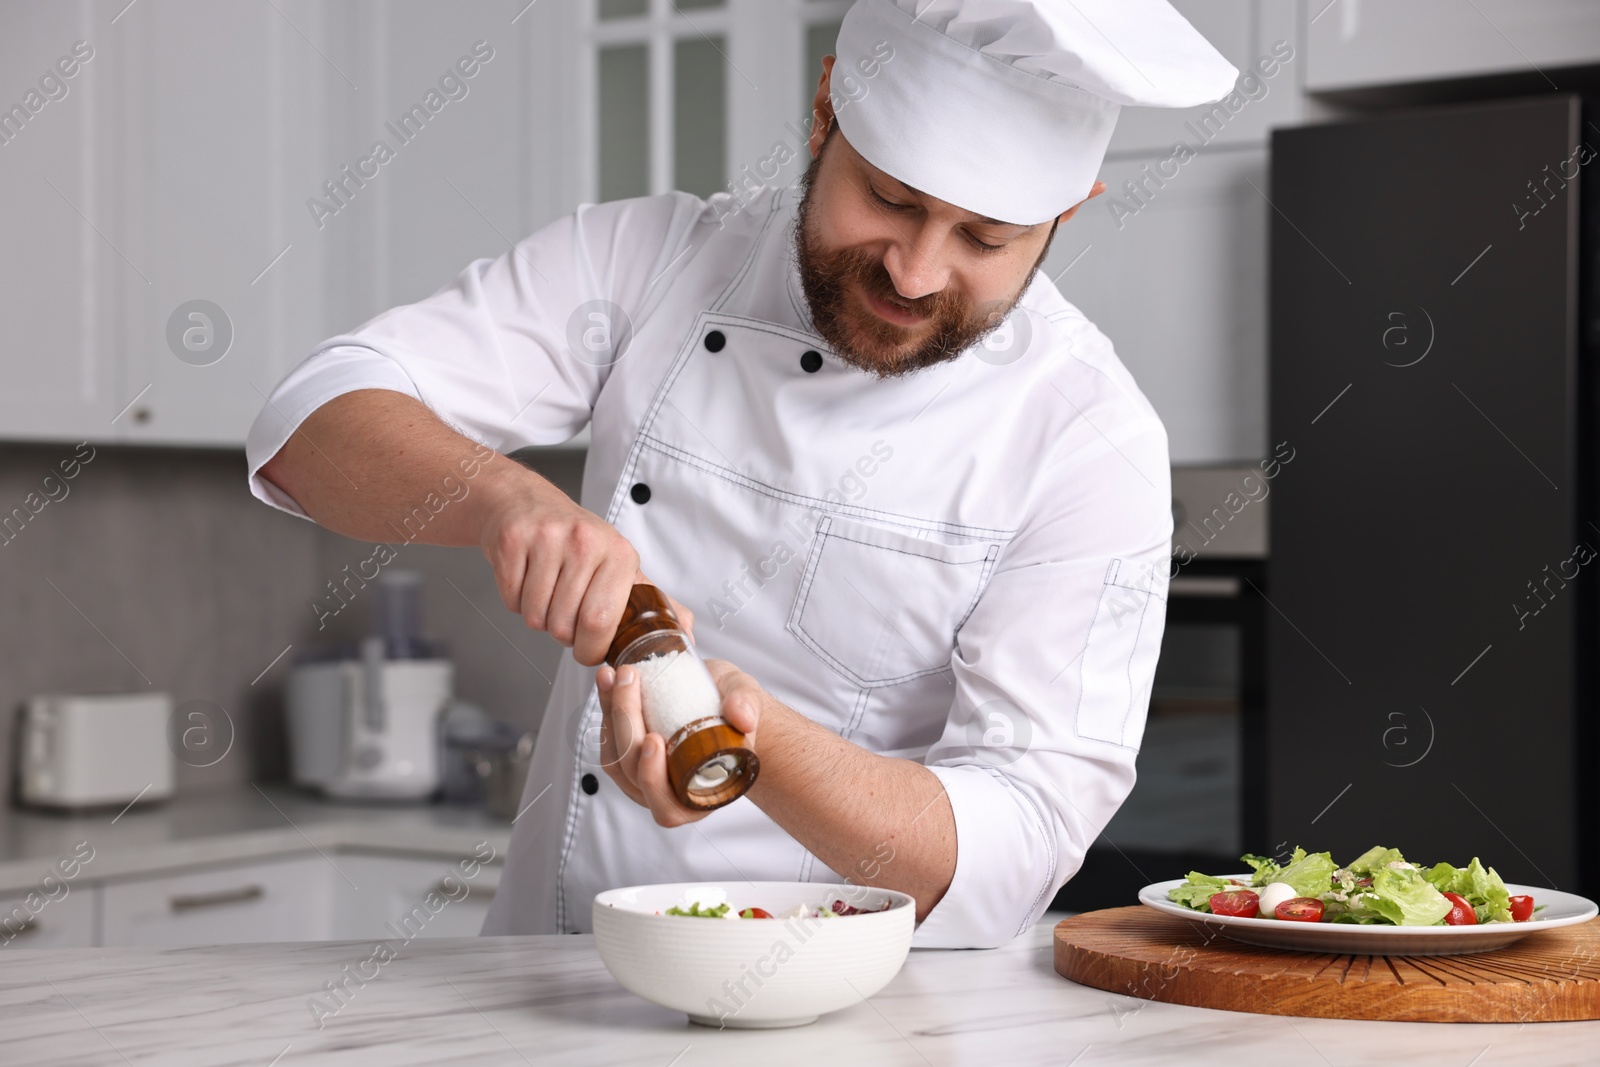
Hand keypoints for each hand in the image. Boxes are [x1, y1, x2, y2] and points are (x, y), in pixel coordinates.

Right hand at [477, 474, 693, 663]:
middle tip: (565, 613)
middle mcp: (586, 541)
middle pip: (564, 625)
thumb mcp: (620, 566)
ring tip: (547, 590)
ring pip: (536, 616)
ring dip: (538, 616)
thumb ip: (654, 604)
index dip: (590, 648)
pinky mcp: (513, 540)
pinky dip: (515, 601)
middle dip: (562, 634)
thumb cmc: (576, 541)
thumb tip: (686, 636)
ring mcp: (547, 538)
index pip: (601, 621)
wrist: (526, 502)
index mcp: (620, 554)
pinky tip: (528, 578)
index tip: (587, 649)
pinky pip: (511, 600)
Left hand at [594, 657, 761, 825]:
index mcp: (701, 796)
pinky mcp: (629, 758)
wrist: (727, 705)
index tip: (654, 740)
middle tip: (629, 681)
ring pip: (615, 759)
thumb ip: (748, 706)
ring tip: (612, 676)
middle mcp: (669, 794)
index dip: (653, 778)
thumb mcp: (750, 702)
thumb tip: (742, 716)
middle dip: (626, 724)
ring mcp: (645, 778)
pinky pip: (609, 743)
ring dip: (610, 715)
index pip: (667, 805)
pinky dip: (606, 711)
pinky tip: (609, 682)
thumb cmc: (739, 714)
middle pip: (633, 772)